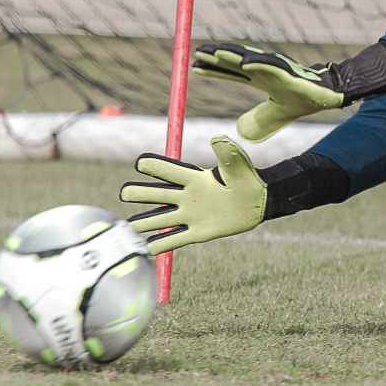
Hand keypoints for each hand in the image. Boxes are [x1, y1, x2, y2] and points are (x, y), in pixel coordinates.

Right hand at [119, 136, 266, 253]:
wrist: (258, 202)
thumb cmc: (247, 179)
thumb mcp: (239, 165)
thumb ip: (228, 153)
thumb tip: (218, 138)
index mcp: (194, 179)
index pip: (168, 171)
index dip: (154, 166)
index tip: (141, 163)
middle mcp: (187, 196)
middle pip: (156, 195)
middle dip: (140, 193)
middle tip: (126, 193)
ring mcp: (190, 215)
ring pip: (160, 219)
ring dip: (144, 222)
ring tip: (130, 226)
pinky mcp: (198, 232)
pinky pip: (174, 239)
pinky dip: (160, 244)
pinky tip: (147, 247)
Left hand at [193, 42, 345, 142]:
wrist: (328, 96)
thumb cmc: (304, 100)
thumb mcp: (275, 114)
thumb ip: (260, 119)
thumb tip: (240, 131)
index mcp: (260, 78)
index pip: (232, 71)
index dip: (214, 69)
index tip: (195, 68)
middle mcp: (265, 70)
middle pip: (235, 61)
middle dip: (214, 57)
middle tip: (195, 53)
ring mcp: (275, 68)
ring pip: (248, 58)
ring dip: (230, 55)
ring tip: (213, 53)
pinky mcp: (288, 71)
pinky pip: (270, 65)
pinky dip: (256, 62)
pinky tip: (242, 63)